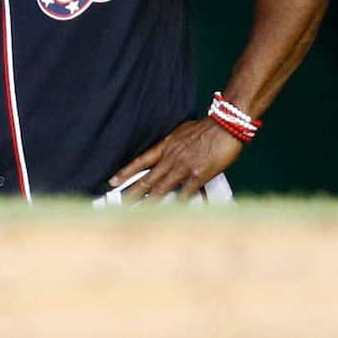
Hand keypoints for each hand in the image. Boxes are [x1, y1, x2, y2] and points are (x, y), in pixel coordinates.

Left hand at [109, 118, 243, 202]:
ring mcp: (183, 168)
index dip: (125, 173)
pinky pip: (186, 193)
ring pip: (161, 188)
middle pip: (147, 179)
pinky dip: (179, 203)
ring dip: (149, 201)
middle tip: (120, 203)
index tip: (113, 182)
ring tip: (138, 211)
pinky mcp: (197, 175)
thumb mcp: (180, 133)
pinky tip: (172, 212)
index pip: (140, 162)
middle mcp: (170, 159)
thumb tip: (167, 153)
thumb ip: (172, 146)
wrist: (224, 125)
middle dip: (132, 193)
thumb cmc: (205, 128)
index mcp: (165, 147)